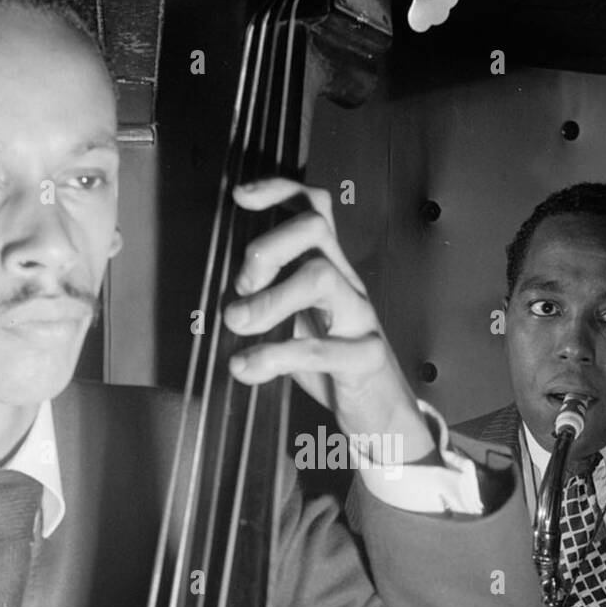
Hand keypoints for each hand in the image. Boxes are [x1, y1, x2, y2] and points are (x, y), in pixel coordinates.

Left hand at [222, 178, 434, 461]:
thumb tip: (223, 298)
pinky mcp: (366, 358)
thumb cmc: (335, 368)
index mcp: (332, 270)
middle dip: (267, 248)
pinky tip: (246, 369)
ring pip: (320, 277)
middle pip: (316, 229)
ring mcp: (361, 318)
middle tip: (241, 288)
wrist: (382, 415)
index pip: (316, 210)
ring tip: (238, 324)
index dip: (280, 191)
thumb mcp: (298, 325)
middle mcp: (348, 284)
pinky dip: (274, 356)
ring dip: (268, 299)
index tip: (240, 198)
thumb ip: (270, 304)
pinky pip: (320, 349)